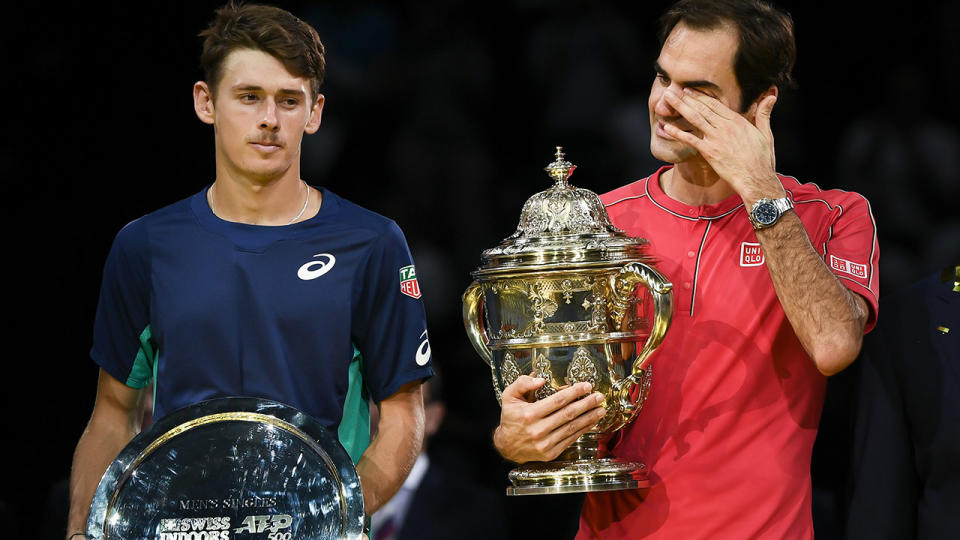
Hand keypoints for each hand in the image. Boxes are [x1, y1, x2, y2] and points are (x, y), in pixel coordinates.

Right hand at [493, 375, 605, 462]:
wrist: (506, 446)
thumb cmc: (510, 417)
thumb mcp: (509, 396)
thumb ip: (522, 383)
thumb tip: (541, 379)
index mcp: (529, 414)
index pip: (557, 401)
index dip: (574, 392)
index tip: (586, 386)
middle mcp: (538, 430)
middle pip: (568, 414)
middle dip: (586, 404)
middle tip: (599, 397)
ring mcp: (545, 444)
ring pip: (572, 428)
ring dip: (589, 418)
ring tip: (601, 409)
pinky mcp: (550, 453)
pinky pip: (570, 440)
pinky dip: (582, 430)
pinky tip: (591, 422)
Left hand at [662, 88, 782, 205]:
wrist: (757, 179)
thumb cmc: (762, 159)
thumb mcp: (766, 133)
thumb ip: (764, 114)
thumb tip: (771, 96)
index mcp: (737, 121)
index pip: (715, 104)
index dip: (700, 96)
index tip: (689, 90)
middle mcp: (725, 127)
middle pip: (702, 108)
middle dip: (685, 97)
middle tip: (672, 89)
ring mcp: (716, 139)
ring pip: (695, 118)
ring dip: (680, 107)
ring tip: (667, 98)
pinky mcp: (710, 152)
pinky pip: (690, 140)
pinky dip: (678, 133)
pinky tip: (666, 127)